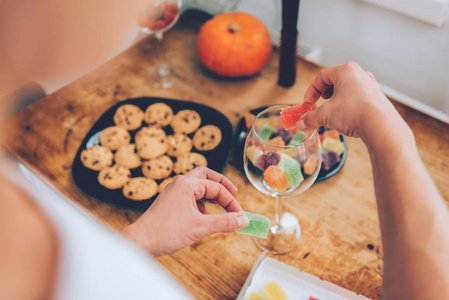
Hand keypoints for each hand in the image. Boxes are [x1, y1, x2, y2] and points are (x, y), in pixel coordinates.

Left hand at [121, 167, 249, 257]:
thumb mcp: (201, 227)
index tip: (239, 215)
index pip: (216, 187)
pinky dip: (201, 204)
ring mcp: (173, 192)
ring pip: (197, 186)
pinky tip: (204, 218)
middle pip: (205, 175)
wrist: (141, 242)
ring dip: (211, 194)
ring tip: (221, 207)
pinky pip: (190, 197)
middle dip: (221, 184)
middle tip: (233, 193)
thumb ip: (225, 222)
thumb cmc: (166, 232)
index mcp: (187, 184)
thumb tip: (244, 220)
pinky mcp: (170, 202)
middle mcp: (179, 183)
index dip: (230, 201)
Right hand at [296, 62, 406, 141]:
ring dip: (336, 100)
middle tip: (319, 104)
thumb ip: (311, 118)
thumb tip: (301, 123)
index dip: (312, 90)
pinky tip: (345, 118)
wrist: (381, 126)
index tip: (308, 102)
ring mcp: (370, 85)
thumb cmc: (355, 113)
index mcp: (346, 71)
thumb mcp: (325, 115)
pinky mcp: (376, 97)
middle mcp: (360, 74)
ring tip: (332, 112)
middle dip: (323, 94)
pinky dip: (347, 105)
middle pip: (335, 81)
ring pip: (347, 89)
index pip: (322, 76)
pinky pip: (357, 97)